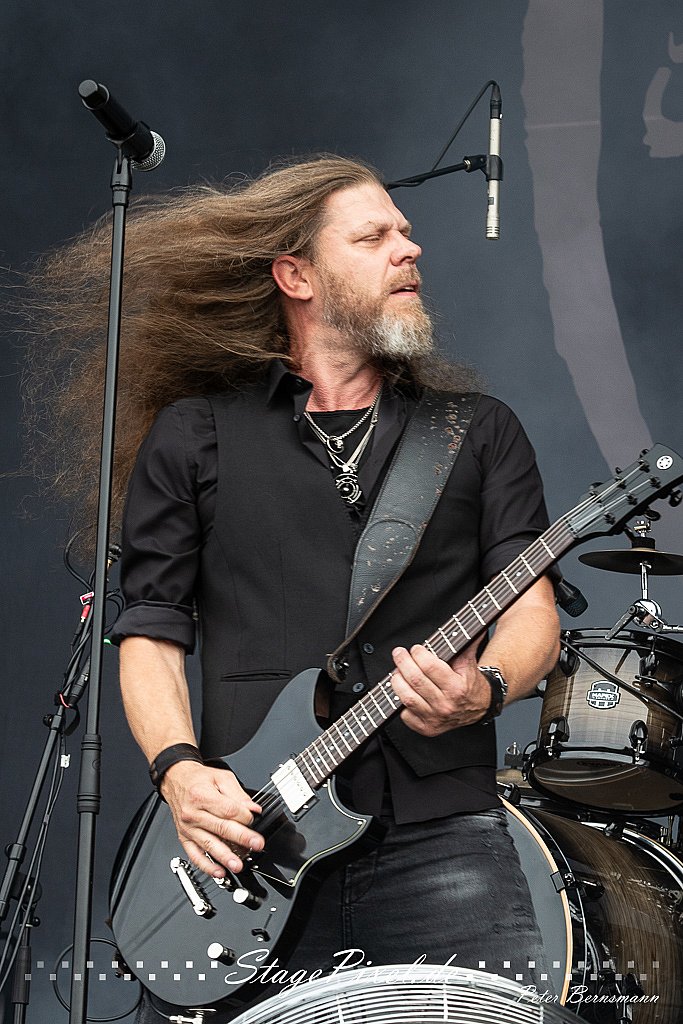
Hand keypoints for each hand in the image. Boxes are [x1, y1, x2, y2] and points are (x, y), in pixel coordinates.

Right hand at [161, 760, 263, 878]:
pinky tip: (218, 872)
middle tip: (256, 845)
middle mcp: (193, 813)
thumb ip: (238, 794)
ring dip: (225, 857)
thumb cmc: (197, 779)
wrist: (175, 780)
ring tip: (238, 865)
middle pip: (221, 828)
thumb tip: (253, 808)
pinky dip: (207, 866)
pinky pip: (195, 856)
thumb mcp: (221, 777)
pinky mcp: (184, 838)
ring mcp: (188, 828)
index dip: (244, 816)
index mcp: (202, 795)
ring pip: (208, 845)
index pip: (227, 810)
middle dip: (241, 838)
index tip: (254, 818)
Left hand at [390, 644, 490, 735]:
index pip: (429, 667)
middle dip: (402, 662)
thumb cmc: (470, 682)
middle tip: (399, 653)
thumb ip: (467, 641)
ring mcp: (435, 719)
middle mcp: (446, 705)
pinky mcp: (426, 728)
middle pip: (414, 680)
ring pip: (406, 697)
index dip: (418, 654)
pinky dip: (400, 701)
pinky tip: (403, 690)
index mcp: (457, 688)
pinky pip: (405, 714)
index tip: (415, 649)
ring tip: (397, 671)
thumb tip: (470, 622)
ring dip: (397, 681)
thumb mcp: (469, 661)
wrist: (478, 706)